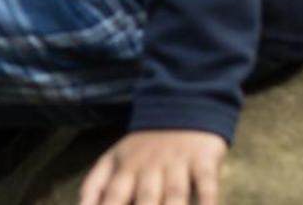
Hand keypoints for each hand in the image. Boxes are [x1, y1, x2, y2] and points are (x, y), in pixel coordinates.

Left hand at [79, 130, 226, 204]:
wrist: (181, 106)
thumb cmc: (144, 145)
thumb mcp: (114, 157)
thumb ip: (96, 185)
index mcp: (123, 167)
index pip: (109, 194)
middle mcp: (148, 167)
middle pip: (144, 200)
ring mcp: (176, 164)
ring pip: (174, 195)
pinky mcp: (202, 160)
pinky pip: (206, 183)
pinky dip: (207, 199)